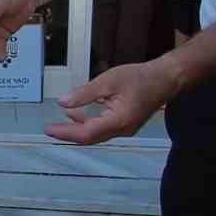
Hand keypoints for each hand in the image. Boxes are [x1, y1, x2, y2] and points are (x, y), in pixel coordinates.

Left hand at [47, 58, 182, 145]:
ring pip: (96, 134)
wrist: (166, 79)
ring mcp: (125, 129)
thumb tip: (62, 102)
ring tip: (59, 122)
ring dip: (77, 129)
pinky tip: (76, 114)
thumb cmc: (140, 78)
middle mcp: (121, 130)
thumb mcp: (108, 81)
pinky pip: (103, 129)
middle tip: (50, 129)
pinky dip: (88, 123)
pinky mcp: (126, 124)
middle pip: (90, 137)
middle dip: (68, 134)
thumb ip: (84, 93)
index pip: (86, 132)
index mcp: (118, 121)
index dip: (66, 132)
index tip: (49, 129)